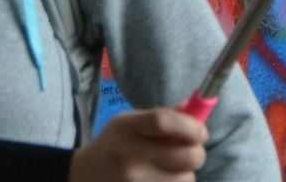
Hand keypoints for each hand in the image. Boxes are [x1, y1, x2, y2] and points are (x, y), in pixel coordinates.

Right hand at [68, 108, 206, 181]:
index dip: (190, 126)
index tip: (200, 131)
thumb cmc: (114, 145)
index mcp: (127, 129)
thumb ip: (161, 117)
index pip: (164, 122)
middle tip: (191, 151)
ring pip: (186, 179)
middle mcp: (130, 157)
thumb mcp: (130, 123)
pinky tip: (162, 179)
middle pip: (187, 156)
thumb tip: (194, 110)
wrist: (85, 176)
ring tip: (171, 169)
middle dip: (197, 152)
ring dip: (186, 173)